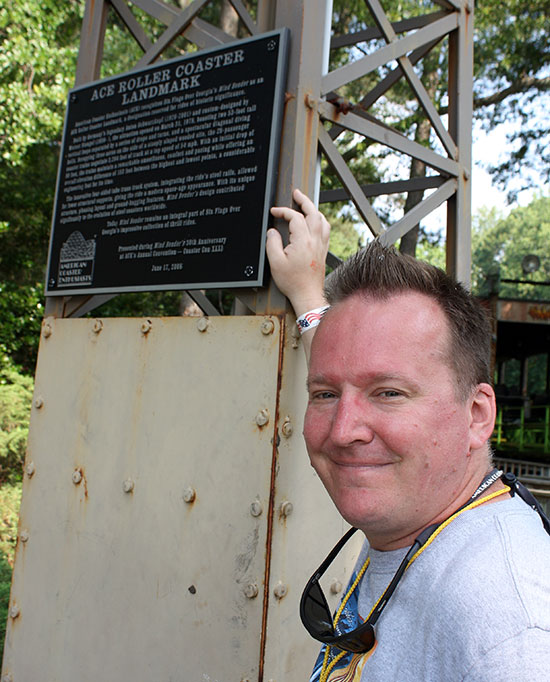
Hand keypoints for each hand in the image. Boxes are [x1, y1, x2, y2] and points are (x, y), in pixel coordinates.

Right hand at [267, 188, 329, 316]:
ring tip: (306, 205)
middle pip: (313, 213)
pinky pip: (325, 230)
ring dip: (314, 210)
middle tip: (296, 193)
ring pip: (322, 220)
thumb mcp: (275, 262)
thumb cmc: (292, 282)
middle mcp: (315, 241)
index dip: (284, 211)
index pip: (295, 217)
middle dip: (304, 200)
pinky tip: (315, 222)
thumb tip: (272, 231)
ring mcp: (321, 245)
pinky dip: (320, 221)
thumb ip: (272, 243)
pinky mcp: (323, 251)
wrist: (307, 295)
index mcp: (303, 241)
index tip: (274, 212)